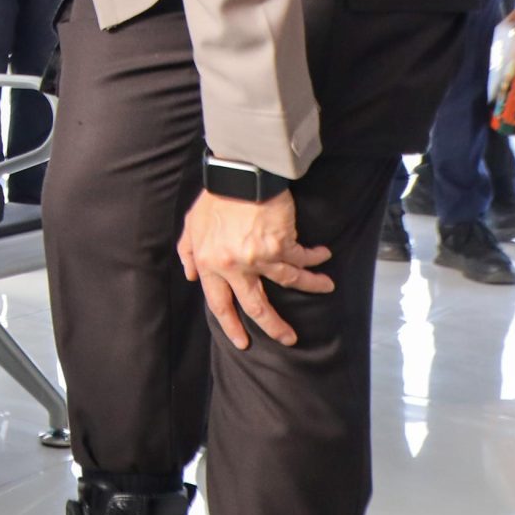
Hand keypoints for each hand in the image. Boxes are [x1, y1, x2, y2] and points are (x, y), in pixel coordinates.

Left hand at [177, 187, 332, 349]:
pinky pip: (302, 258)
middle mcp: (234, 267)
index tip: (242, 341)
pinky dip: (314, 259)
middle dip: (274, 326)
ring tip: (326, 287)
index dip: (230, 325)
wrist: (239, 174)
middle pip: (256, 306)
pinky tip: (323, 256)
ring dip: (311, 286)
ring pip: (290, 282)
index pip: (219, 303)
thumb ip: (188, 252)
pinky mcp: (282, 245)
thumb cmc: (215, 197)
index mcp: (210, 264)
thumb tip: (190, 276)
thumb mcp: (192, 225)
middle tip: (288, 339)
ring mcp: (259, 258)